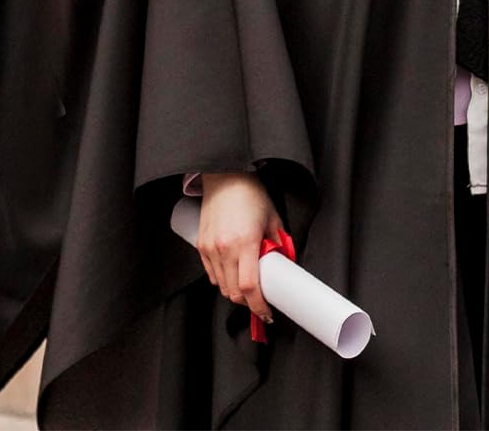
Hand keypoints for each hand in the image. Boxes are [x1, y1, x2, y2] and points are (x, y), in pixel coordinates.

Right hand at [197, 172, 282, 325]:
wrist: (225, 175)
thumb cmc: (250, 193)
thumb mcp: (272, 217)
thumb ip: (279, 242)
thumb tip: (287, 261)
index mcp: (246, 243)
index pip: (250, 288)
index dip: (259, 306)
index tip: (266, 313)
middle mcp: (225, 249)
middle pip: (234, 293)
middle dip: (247, 302)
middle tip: (259, 298)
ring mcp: (211, 248)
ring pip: (221, 286)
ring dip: (234, 291)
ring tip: (246, 283)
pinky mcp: (201, 245)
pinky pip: (211, 274)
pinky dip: (221, 279)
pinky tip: (231, 272)